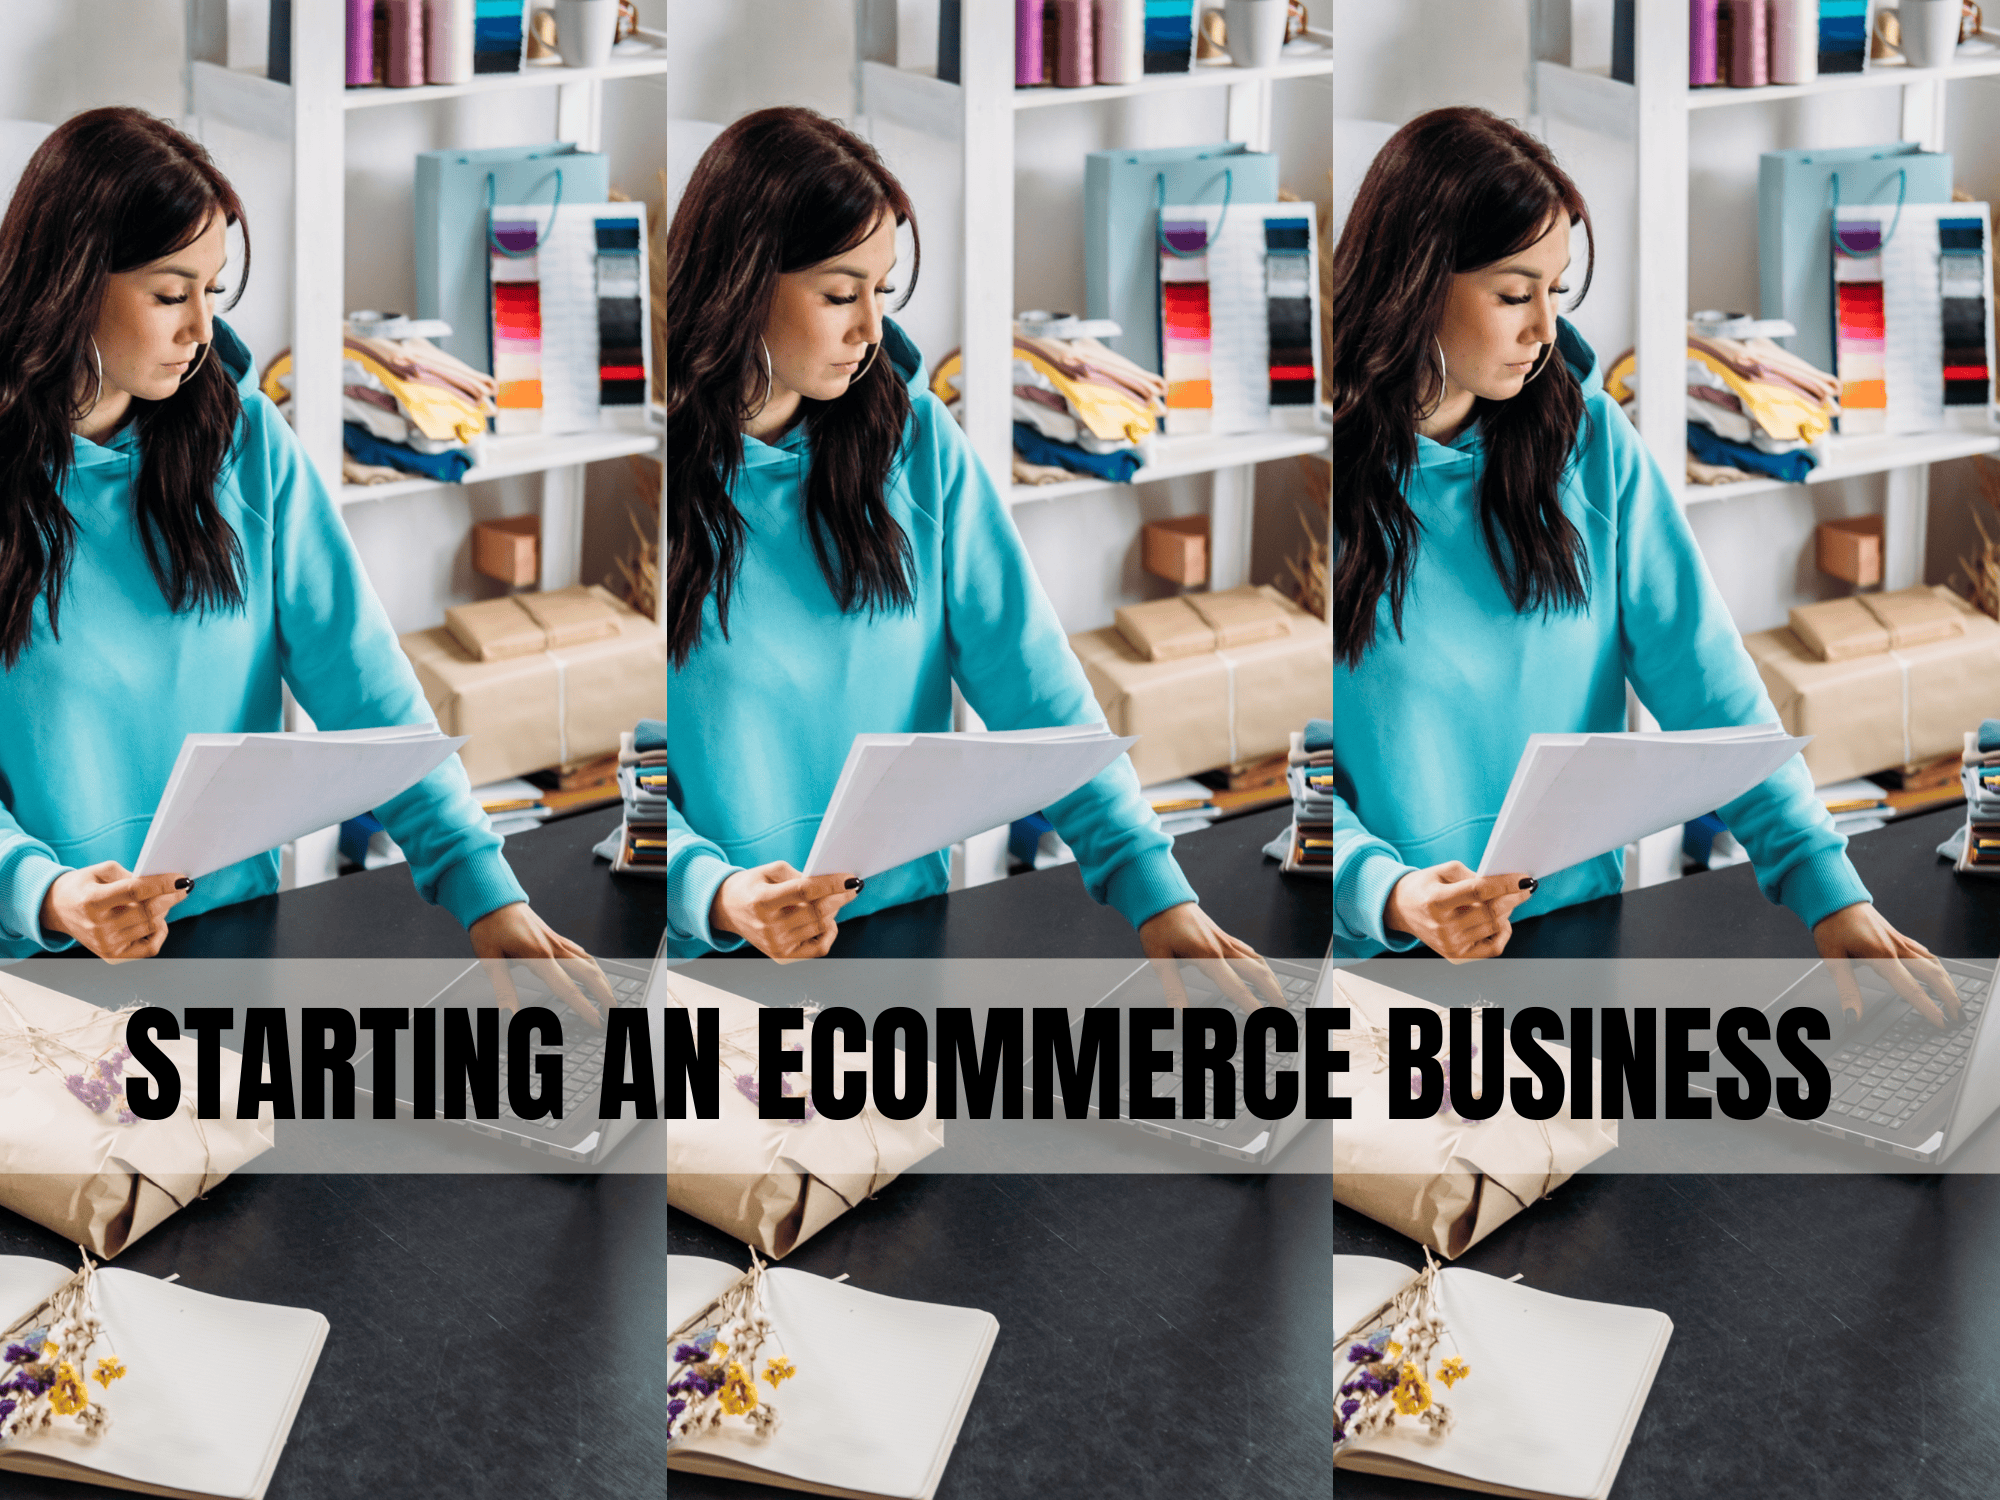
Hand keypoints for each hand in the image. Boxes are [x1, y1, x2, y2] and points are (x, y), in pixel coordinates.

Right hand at [39, 864, 191, 962]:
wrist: (57, 909)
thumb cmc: (83, 886)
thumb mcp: (100, 870)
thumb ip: (129, 874)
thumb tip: (161, 883)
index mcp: (92, 901)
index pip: (134, 892)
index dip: (162, 884)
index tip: (182, 879)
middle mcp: (97, 926)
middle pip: (148, 911)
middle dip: (170, 897)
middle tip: (181, 888)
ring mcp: (105, 944)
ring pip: (152, 926)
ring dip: (163, 912)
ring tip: (159, 901)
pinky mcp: (112, 955)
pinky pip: (150, 947)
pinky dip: (159, 932)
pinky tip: (154, 921)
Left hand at [469, 902, 617, 1028]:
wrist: (492, 897)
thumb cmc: (489, 925)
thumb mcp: (490, 960)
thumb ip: (503, 990)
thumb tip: (508, 1015)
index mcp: (538, 956)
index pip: (567, 988)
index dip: (584, 1007)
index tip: (596, 1021)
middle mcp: (553, 948)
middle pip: (589, 974)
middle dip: (605, 995)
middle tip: (613, 1013)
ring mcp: (557, 941)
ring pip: (590, 963)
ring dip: (603, 981)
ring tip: (609, 997)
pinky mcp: (555, 937)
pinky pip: (581, 953)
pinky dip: (593, 966)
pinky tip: (594, 972)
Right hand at [710, 863, 860, 962]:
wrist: (728, 909)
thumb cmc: (752, 886)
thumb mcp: (770, 870)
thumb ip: (799, 876)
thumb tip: (830, 884)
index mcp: (762, 901)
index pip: (804, 891)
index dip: (831, 884)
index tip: (851, 878)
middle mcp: (768, 927)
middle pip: (817, 911)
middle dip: (839, 898)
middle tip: (851, 888)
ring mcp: (776, 945)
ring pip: (821, 927)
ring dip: (834, 911)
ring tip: (832, 900)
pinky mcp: (782, 956)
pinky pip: (819, 948)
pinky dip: (829, 932)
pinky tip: (826, 920)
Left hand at [1136, 901, 1288, 1012]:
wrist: (1161, 896)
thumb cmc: (1159, 925)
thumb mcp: (1160, 960)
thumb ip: (1173, 990)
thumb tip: (1178, 1013)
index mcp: (1208, 956)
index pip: (1235, 986)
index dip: (1251, 1004)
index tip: (1263, 1017)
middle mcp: (1222, 947)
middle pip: (1257, 972)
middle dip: (1272, 991)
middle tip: (1282, 1007)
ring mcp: (1224, 939)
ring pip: (1256, 960)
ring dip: (1270, 978)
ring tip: (1277, 992)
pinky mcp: (1222, 934)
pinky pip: (1247, 950)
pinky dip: (1259, 962)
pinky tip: (1259, 967)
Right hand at [1384, 862, 1535, 962]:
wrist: (1401, 910)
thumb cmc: (1425, 886)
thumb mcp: (1443, 871)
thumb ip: (1473, 875)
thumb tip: (1504, 884)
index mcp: (1435, 901)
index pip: (1478, 892)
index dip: (1505, 884)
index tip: (1524, 879)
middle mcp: (1442, 927)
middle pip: (1491, 911)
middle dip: (1514, 898)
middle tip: (1524, 888)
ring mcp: (1450, 945)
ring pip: (1495, 927)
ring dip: (1507, 912)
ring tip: (1505, 900)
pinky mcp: (1456, 956)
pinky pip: (1494, 948)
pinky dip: (1503, 933)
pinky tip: (1499, 921)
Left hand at [1812, 901, 1960, 1029]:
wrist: (1835, 897)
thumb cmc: (1832, 925)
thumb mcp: (1833, 960)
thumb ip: (1847, 991)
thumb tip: (1852, 1016)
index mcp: (1881, 956)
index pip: (1911, 988)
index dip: (1928, 1008)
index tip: (1942, 1023)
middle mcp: (1896, 948)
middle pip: (1934, 975)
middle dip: (1949, 997)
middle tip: (1957, 1016)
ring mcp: (1900, 941)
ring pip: (1934, 963)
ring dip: (1947, 983)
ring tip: (1953, 999)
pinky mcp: (1898, 936)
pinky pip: (1924, 953)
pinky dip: (1936, 966)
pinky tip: (1937, 972)